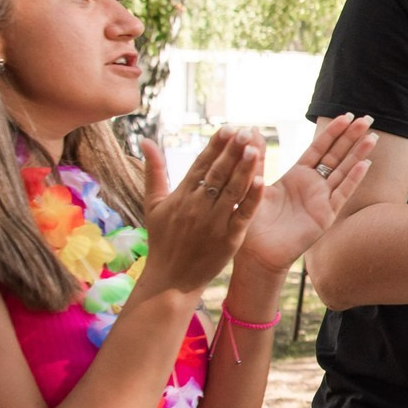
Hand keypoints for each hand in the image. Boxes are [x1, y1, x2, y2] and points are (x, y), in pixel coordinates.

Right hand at [135, 128, 261, 300]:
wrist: (171, 279)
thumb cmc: (162, 240)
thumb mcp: (153, 204)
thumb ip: (153, 170)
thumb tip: (146, 139)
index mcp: (181, 195)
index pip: (201, 164)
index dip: (215, 146)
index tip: (228, 128)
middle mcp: (197, 206)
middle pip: (218, 173)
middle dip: (232, 151)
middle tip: (245, 131)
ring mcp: (213, 222)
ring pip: (232, 190)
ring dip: (244, 168)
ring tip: (255, 148)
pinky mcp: (229, 238)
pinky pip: (243, 214)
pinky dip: (252, 197)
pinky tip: (261, 180)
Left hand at [237, 115, 378, 275]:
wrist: (256, 252)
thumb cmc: (251, 221)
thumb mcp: (251, 183)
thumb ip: (255, 158)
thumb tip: (248, 130)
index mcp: (296, 175)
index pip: (319, 148)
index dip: (333, 132)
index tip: (347, 116)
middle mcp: (312, 185)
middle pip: (337, 156)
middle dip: (352, 137)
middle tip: (367, 118)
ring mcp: (321, 200)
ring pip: (344, 172)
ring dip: (358, 154)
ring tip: (373, 137)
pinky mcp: (325, 216)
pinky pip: (342, 194)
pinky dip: (353, 179)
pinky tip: (365, 164)